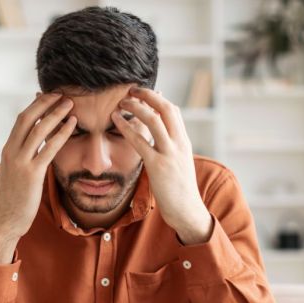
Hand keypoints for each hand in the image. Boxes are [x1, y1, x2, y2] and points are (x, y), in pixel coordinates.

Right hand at [0, 92, 76, 243]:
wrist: (6, 220)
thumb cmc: (14, 199)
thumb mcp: (15, 173)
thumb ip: (24, 158)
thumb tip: (36, 148)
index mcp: (8, 150)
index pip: (21, 120)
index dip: (36, 105)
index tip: (50, 97)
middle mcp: (11, 152)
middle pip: (27, 118)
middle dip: (44, 102)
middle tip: (61, 93)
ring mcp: (20, 162)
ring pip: (38, 129)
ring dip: (55, 113)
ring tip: (70, 103)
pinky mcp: (32, 174)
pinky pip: (49, 148)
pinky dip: (62, 133)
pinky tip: (72, 125)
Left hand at [110, 87, 212, 243]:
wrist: (187, 211)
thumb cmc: (179, 190)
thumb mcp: (179, 164)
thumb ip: (171, 148)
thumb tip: (160, 138)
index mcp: (184, 142)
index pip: (173, 111)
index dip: (157, 98)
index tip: (142, 94)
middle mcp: (179, 144)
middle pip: (166, 108)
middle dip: (147, 95)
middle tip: (130, 90)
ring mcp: (170, 154)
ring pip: (154, 120)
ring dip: (136, 107)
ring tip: (121, 102)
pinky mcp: (158, 166)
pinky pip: (140, 142)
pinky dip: (126, 128)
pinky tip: (115, 120)